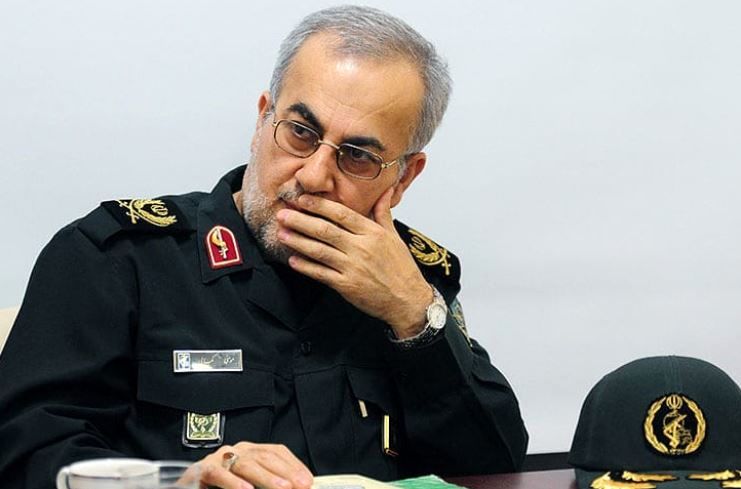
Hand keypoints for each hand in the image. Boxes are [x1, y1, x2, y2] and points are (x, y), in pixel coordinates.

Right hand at [197, 442, 312, 488]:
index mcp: (251, 451)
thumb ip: (268, 483)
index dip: (294, 465)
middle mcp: (237, 450)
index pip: (276, 451)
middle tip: (301, 486)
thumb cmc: (223, 488)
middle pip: (265, 456)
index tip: (308, 480)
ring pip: (246, 464)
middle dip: (285, 472)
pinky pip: (220, 474)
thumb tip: (297, 487)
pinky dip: (234, 483)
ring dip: (266, 477)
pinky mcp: (204, 469)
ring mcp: (220, 458)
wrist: (191, 487)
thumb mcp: (251, 484)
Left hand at [275, 188, 432, 337]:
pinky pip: (321, 274)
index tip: (302, 199)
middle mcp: (361, 248)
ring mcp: (353, 267)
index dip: (319, 205)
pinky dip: (305, 267)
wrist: (408, 300)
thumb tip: (385, 191)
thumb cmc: (401, 269)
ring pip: (320, 250)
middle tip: (283, 214)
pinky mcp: (347, 286)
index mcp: (372, 233)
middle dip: (301, 220)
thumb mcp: (394, 237)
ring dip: (298, 241)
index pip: (341, 214)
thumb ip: (384, 213)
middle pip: (325, 230)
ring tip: (282, 234)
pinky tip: (293, 260)